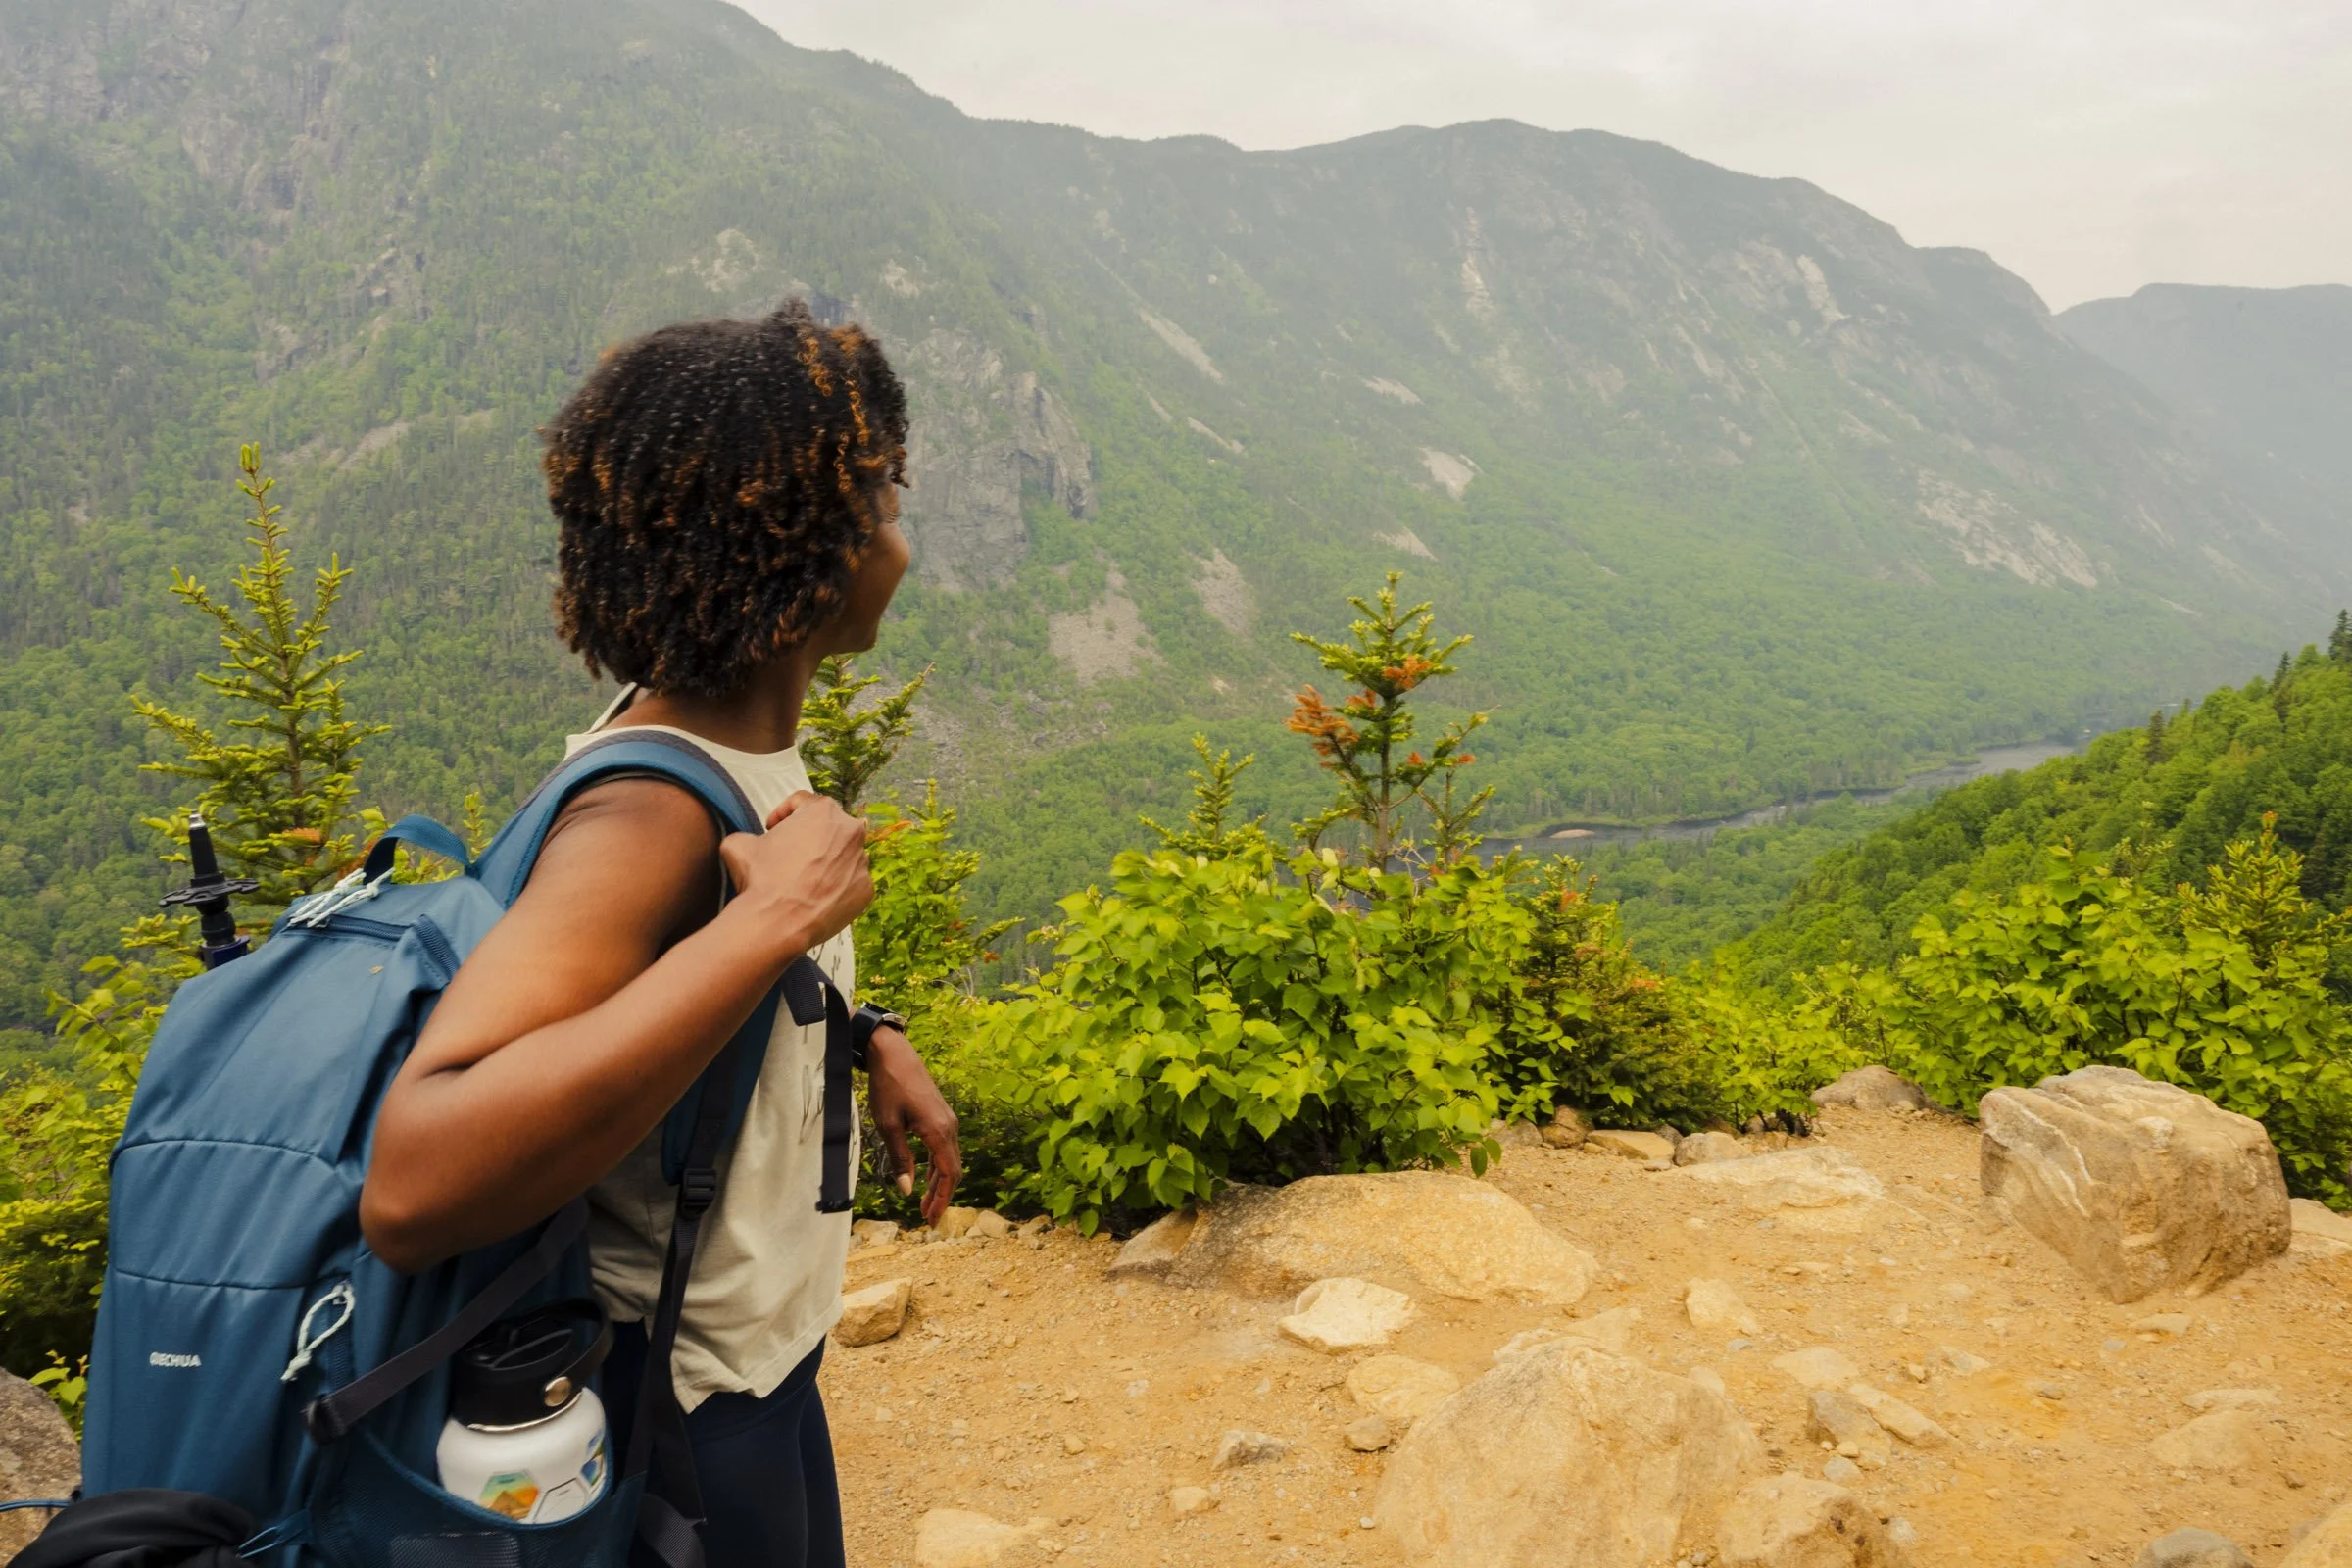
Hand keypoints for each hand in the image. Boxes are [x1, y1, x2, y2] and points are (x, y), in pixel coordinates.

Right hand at [718, 791, 872, 958]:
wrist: (777, 922)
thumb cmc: (760, 878)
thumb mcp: (738, 844)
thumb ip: (748, 833)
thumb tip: (749, 843)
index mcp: (823, 810)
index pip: (802, 802)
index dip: (782, 814)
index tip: (772, 828)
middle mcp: (850, 830)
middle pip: (828, 827)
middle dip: (808, 837)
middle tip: (789, 854)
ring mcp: (862, 861)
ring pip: (842, 855)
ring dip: (825, 861)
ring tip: (802, 879)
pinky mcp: (866, 889)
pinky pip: (850, 882)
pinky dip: (836, 886)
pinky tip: (815, 896)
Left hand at [866, 1026, 960, 1226]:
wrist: (894, 1053)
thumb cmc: (888, 1087)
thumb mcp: (888, 1126)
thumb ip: (900, 1159)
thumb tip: (907, 1191)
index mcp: (939, 1131)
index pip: (948, 1175)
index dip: (942, 1200)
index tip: (932, 1220)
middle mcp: (950, 1127)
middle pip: (953, 1171)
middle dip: (942, 1196)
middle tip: (928, 1218)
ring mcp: (948, 1120)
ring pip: (950, 1160)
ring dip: (939, 1183)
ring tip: (925, 1203)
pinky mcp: (941, 1116)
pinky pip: (945, 1148)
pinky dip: (937, 1167)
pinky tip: (926, 1178)